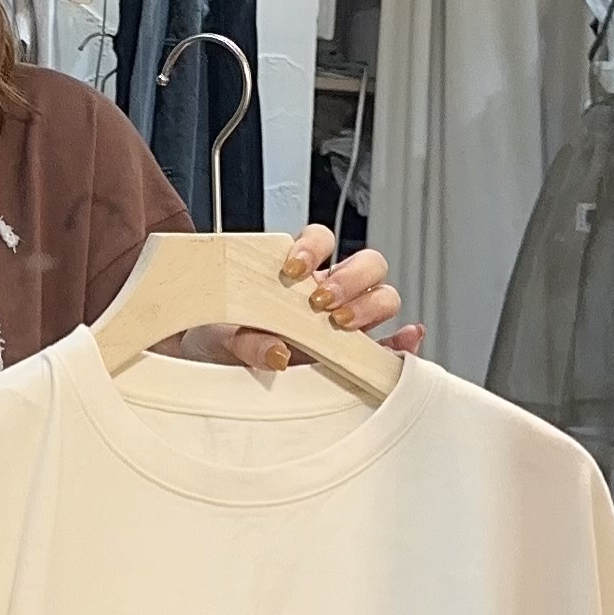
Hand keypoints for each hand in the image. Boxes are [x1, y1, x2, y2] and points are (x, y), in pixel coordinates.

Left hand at [193, 231, 424, 375]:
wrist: (213, 375)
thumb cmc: (218, 344)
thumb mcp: (220, 338)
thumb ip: (245, 341)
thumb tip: (277, 352)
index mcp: (297, 275)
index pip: (321, 239)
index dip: (313, 246)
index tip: (293, 268)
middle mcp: (328, 292)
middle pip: (367, 263)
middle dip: (349, 278)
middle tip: (321, 303)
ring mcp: (348, 322)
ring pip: (383, 296)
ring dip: (370, 306)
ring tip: (340, 325)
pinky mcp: (357, 357)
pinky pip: (390, 346)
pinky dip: (400, 344)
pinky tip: (398, 345)